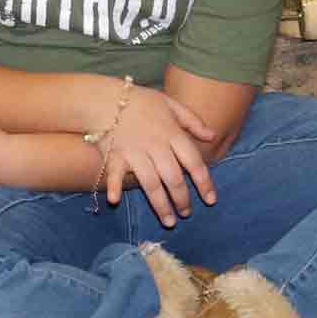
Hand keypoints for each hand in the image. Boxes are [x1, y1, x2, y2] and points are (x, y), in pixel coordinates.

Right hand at [100, 87, 219, 226]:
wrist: (104, 96)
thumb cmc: (139, 100)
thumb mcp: (169, 103)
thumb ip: (192, 120)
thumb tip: (212, 136)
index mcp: (171, 133)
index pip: (193, 162)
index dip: (204, 183)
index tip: (211, 200)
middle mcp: (155, 146)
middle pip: (173, 178)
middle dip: (182, 199)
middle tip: (186, 214)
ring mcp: (133, 152)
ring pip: (150, 183)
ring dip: (160, 205)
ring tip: (169, 221)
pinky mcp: (113, 155)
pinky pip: (113, 173)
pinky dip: (113, 186)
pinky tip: (114, 201)